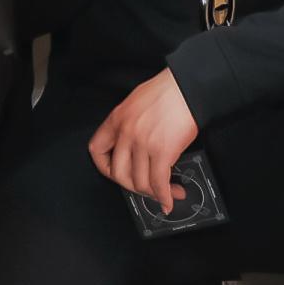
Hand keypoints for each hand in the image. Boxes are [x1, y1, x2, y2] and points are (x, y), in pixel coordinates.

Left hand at [88, 71, 204, 211]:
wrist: (187, 86)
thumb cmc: (167, 90)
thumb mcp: (136, 101)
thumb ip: (130, 123)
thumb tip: (134, 146)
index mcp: (117, 119)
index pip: (97, 151)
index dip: (105, 168)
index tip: (115, 174)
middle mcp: (126, 133)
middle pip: (119, 174)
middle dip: (133, 187)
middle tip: (144, 189)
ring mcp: (143, 144)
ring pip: (140, 182)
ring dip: (153, 194)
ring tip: (164, 193)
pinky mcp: (162, 151)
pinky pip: (159, 183)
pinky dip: (165, 196)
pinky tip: (170, 198)